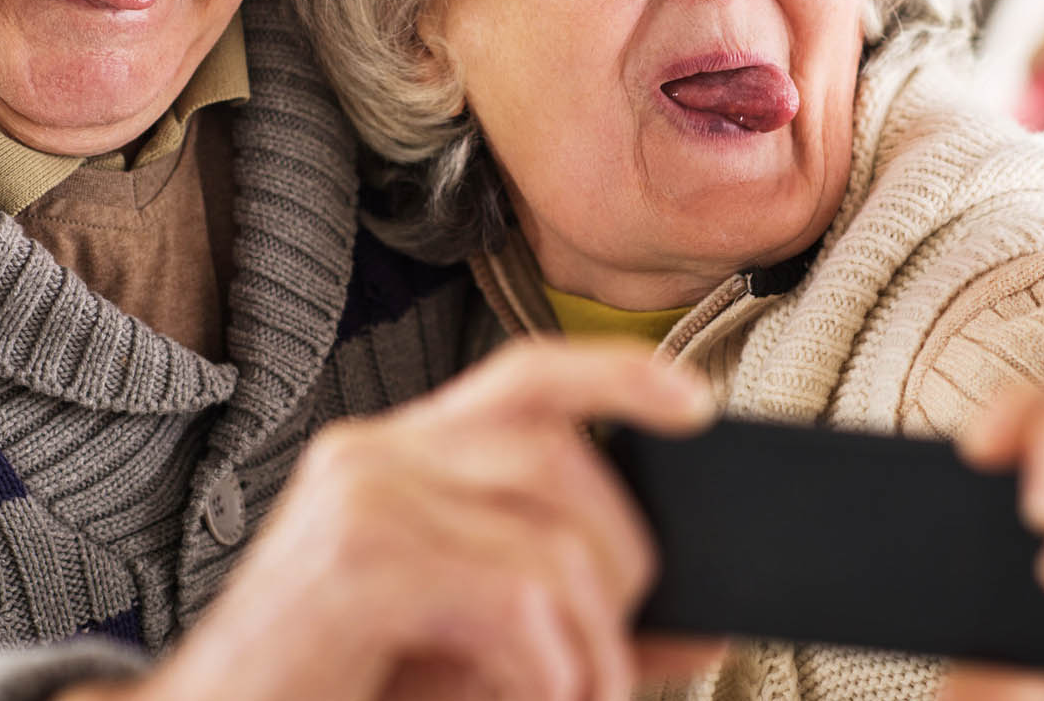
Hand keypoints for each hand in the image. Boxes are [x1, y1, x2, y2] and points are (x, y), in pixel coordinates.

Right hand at [65, 339, 718, 700]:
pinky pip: (517, 602)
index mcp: (396, 455)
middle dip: (622, 568)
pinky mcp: (357, 563)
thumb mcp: (475, 656)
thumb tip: (699, 632)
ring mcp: (359, 497)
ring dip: (591, 649)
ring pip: (553, 544)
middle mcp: (372, 454)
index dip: (616, 374)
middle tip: (607, 667)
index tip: (697, 406)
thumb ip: (575, 634)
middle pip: (562, 461)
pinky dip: (548, 673)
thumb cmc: (344, 689)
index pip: (525, 376)